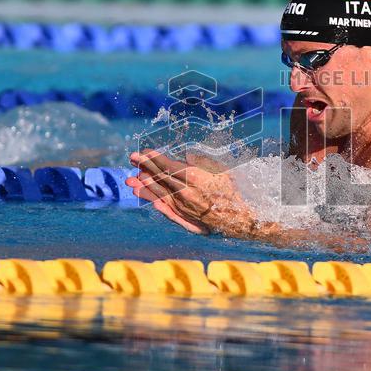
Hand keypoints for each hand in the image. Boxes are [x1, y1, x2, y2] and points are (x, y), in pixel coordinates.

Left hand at [125, 149, 252, 236]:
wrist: (239, 218)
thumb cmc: (234, 191)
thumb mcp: (223, 170)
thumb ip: (204, 162)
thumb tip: (187, 155)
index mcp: (195, 177)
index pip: (168, 165)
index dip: (154, 158)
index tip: (143, 152)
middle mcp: (185, 192)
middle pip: (160, 178)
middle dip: (145, 167)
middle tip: (131, 158)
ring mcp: (183, 207)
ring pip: (159, 193)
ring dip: (144, 185)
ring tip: (130, 179)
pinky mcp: (185, 217)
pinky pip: (165, 207)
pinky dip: (154, 200)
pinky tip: (145, 196)